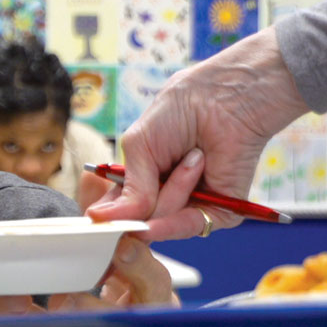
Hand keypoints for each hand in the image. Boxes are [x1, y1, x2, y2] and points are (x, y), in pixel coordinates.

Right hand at [87, 27, 308, 240]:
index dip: (107, 216)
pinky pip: (189, 227)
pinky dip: (175, 221)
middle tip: (151, 174)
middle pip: (136, 221)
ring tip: (192, 158)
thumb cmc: (183, 109)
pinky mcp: (217, 212)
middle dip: (138, 205)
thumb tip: (101, 219)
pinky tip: (178, 198)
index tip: (96, 219)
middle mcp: (164, 196)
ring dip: (170, 195)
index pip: (117, 210)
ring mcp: (189, 206)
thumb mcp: (139, 145)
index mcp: (141, 179)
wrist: (230, 99)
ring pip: (161, 224)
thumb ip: (128, 189)